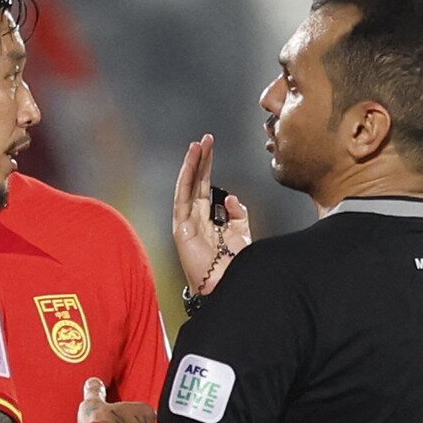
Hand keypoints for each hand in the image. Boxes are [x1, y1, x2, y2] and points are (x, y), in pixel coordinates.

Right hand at [173, 134, 250, 293]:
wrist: (227, 282)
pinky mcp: (181, 226)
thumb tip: (230, 197)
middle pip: (196, 183)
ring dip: (191, 165)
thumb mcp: (241, 232)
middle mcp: (194, 217)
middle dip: (200, 160)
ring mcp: (185, 221)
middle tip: (205, 139)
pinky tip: (191, 164)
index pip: (205, 186)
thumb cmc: (234, 263)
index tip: (211, 148)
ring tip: (197, 145)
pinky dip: (186, 179)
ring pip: (187, 186)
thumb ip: (237, 213)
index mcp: (207, 218)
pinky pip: (182, 197)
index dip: (208, 166)